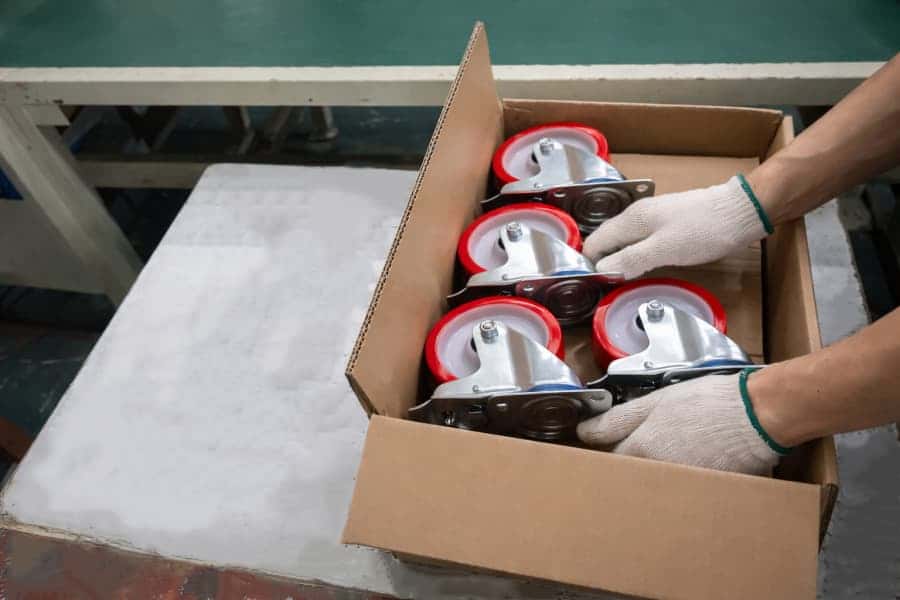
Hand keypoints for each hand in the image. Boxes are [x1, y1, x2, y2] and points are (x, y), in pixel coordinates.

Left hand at [576, 373, 781, 474]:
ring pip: (652, 488)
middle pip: (629, 479)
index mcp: (641, 452)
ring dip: (650, 479)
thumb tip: (586, 431)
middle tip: (637, 453)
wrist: (758, 415)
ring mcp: (680, 490)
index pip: (607, 464)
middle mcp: (656, 477)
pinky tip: (691, 465)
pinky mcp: (702, 496)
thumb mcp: (656, 401)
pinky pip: (679, 494)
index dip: (601, 455)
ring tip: (671, 457)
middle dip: (625, 471)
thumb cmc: (709, 403)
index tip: (598, 450)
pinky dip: (677, 484)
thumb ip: (617, 418)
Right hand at [583, 176, 769, 278]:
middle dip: (601, 261)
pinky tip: (644, 265)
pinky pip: (640, 239)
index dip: (590, 263)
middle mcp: (637, 214)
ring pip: (624, 239)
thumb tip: (601, 270)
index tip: (595, 284)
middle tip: (606, 286)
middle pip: (607, 239)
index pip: (594, 241)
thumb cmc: (704, 230)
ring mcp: (653, 216)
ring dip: (618, 258)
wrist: (741, 211)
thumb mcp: (663, 250)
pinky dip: (635, 253)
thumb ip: (630, 259)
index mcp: (631, 219)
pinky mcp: (668, 222)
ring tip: (621, 279)